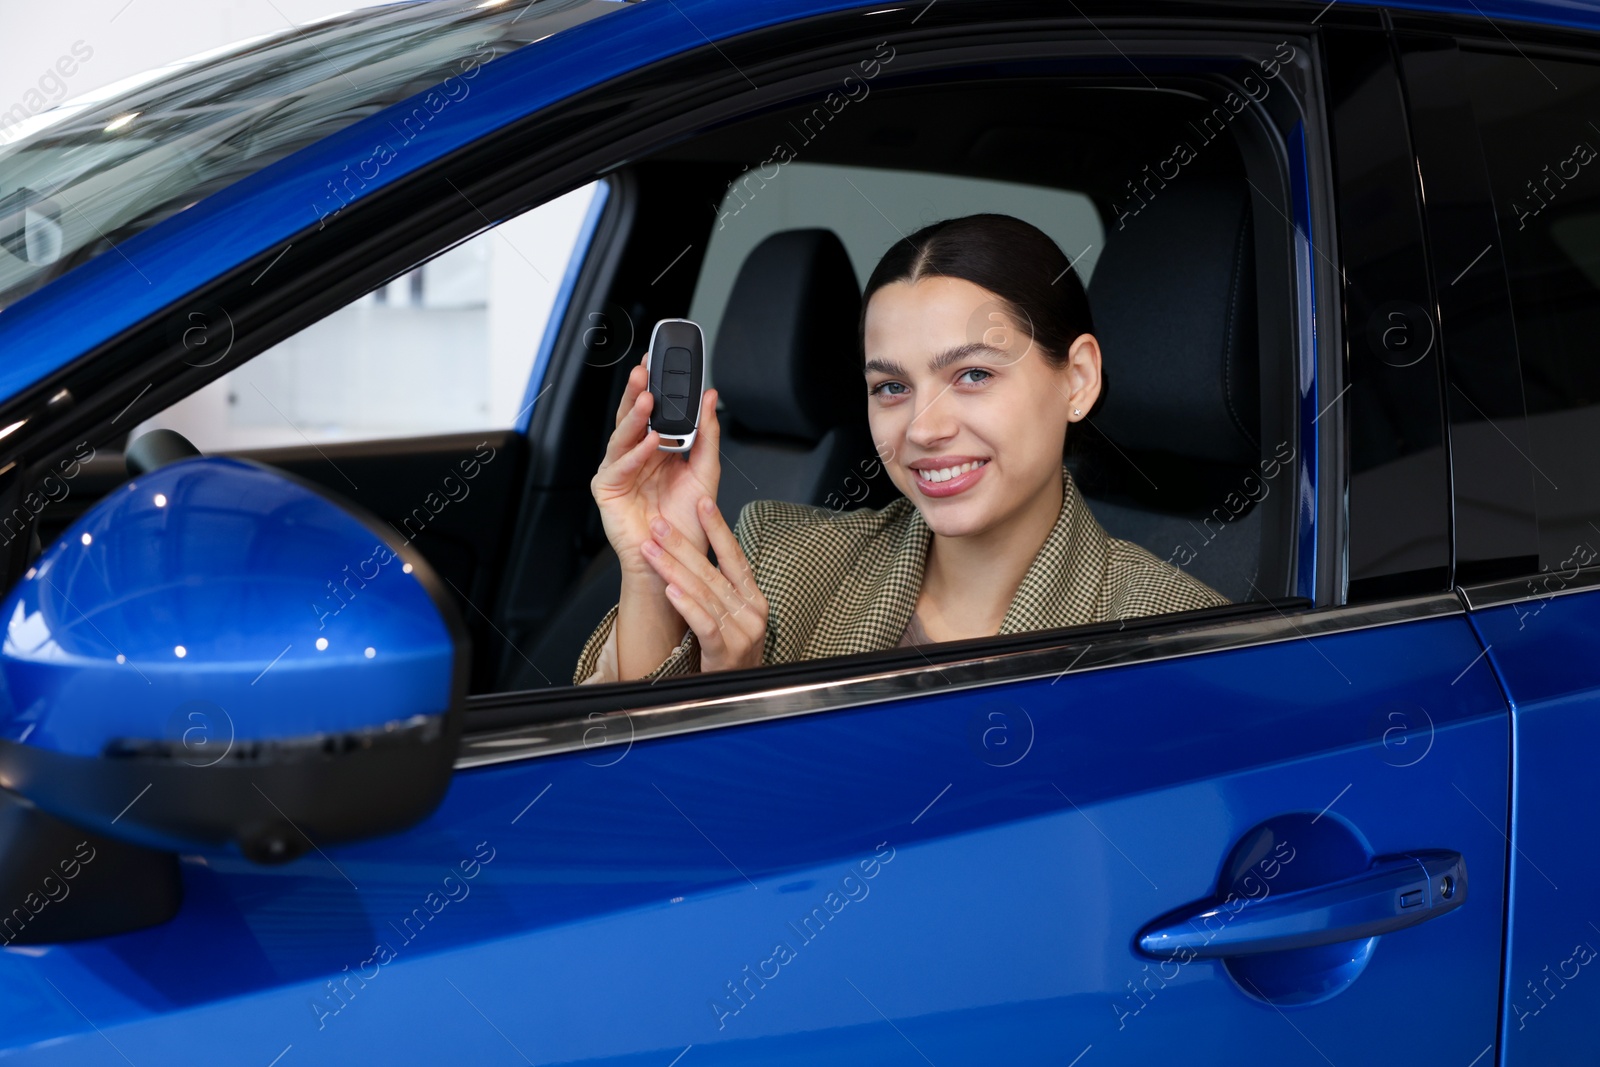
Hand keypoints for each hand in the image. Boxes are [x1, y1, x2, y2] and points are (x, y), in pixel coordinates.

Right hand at [591, 355, 721, 580]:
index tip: (661, 360)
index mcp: (657, 447)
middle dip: (638, 390)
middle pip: (634, 416)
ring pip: (622, 435)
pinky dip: (635, 454)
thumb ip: (707, 434)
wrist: (678, 560)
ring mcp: (619, 470)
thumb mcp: (706, 471)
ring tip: (648, 398)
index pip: (654, 409)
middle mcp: (636, 455)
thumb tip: (710, 397)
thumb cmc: (688, 521)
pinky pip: (619, 466)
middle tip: (645, 369)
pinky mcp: (607, 489)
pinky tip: (649, 443)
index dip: (655, 384)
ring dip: (635, 416)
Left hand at [640, 496, 768, 672]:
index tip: (702, 502)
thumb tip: (694, 558)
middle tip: (657, 523)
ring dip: (674, 569)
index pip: (735, 557)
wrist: (737, 703)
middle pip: (712, 572)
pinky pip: (705, 625)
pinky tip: (670, 590)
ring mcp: (743, 635)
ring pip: (704, 594)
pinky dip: (687, 606)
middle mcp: (752, 614)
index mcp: (754, 602)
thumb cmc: (730, 660)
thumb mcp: (733, 622)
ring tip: (651, 550)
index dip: (718, 529)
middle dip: (682, 544)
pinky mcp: (727, 656)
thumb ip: (720, 593)